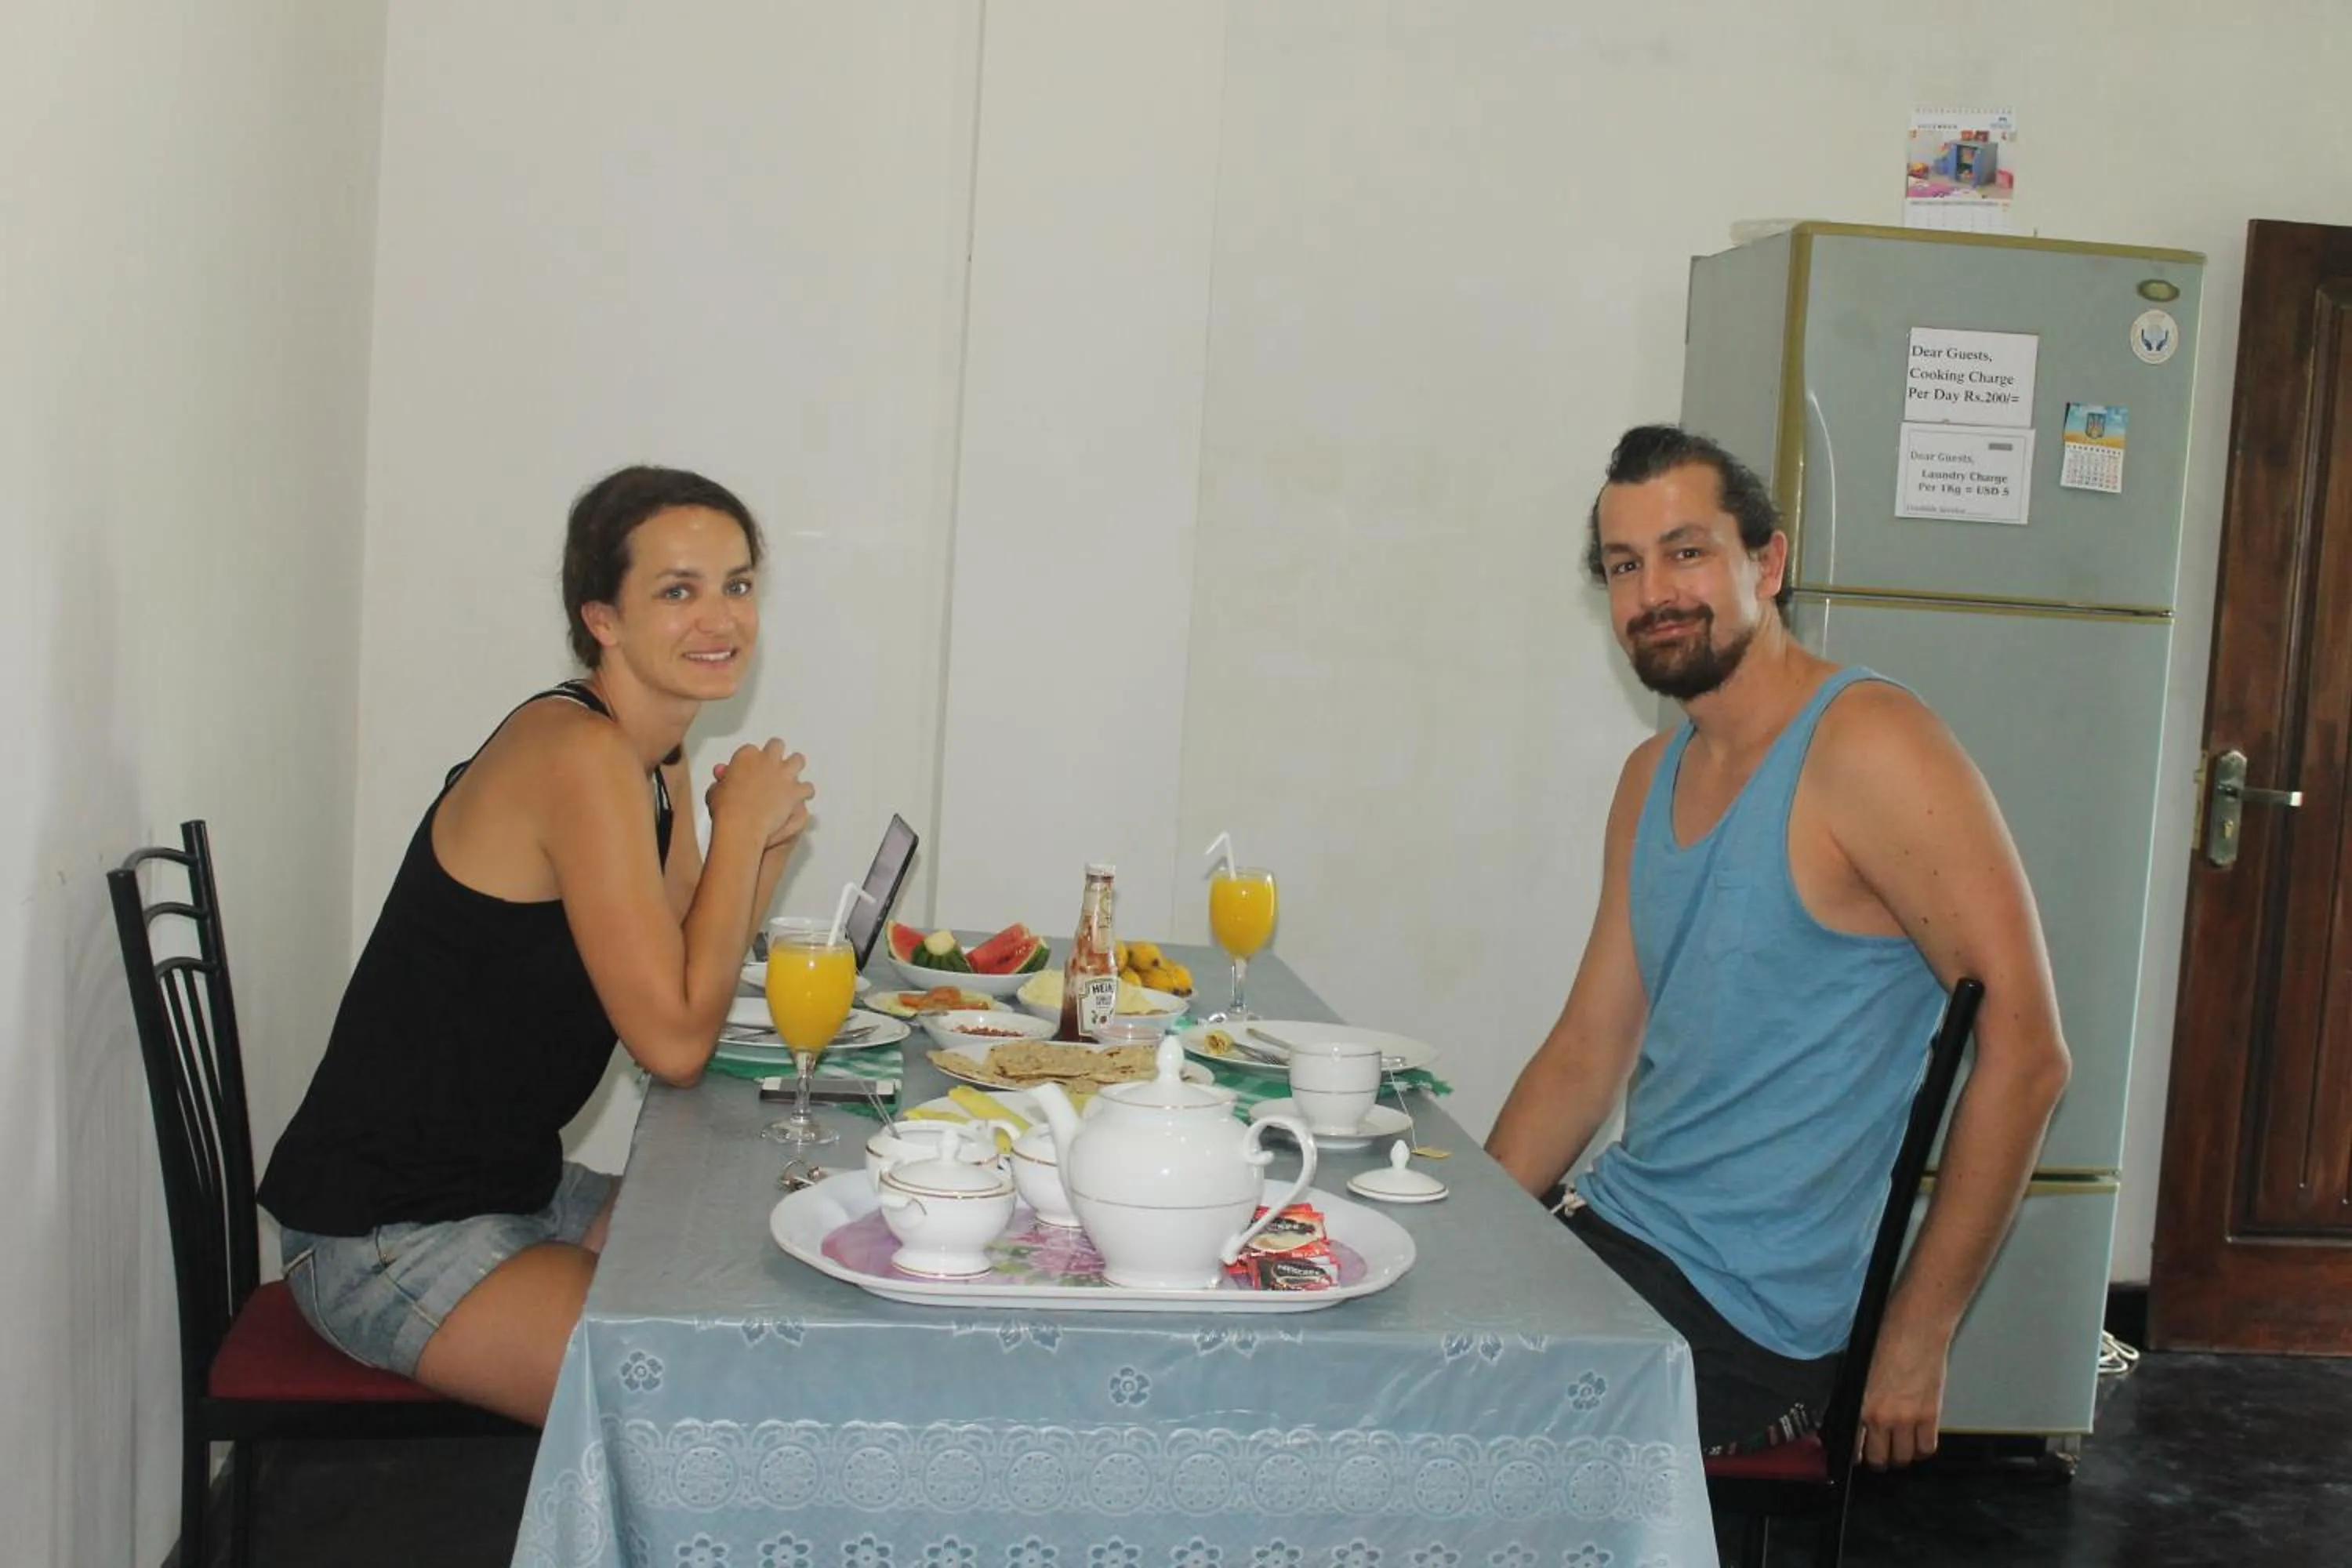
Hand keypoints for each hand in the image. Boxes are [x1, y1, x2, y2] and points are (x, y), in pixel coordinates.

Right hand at [707, 739, 813, 852]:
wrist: (742, 824)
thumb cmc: (727, 809)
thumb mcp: (716, 791)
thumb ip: (722, 781)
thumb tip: (723, 779)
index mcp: (746, 756)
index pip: (751, 750)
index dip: (750, 761)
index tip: (748, 769)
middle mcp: (767, 760)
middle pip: (776, 746)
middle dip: (775, 753)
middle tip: (773, 763)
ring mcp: (784, 774)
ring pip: (798, 760)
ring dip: (795, 766)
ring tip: (792, 773)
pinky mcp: (795, 791)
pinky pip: (808, 787)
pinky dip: (805, 792)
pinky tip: (802, 796)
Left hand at [1856, 1318, 1949, 1468]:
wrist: (1917, 1326)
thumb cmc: (1887, 1336)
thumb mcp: (1860, 1368)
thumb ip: (1859, 1396)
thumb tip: (1855, 1417)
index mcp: (1860, 1403)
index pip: (1854, 1445)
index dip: (1856, 1454)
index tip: (1859, 1455)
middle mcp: (1882, 1416)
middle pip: (1880, 1459)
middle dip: (1879, 1459)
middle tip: (1880, 1452)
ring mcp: (1908, 1418)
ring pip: (1904, 1458)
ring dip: (1901, 1455)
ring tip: (1900, 1447)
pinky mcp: (1931, 1415)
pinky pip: (1927, 1448)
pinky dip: (1922, 1449)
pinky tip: (1918, 1441)